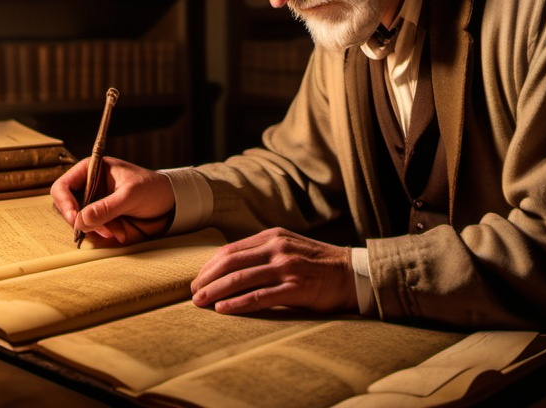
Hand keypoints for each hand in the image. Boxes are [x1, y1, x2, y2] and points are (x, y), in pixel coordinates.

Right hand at [51, 156, 174, 243]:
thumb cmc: (151, 188)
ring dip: (95, 229)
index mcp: (91, 169)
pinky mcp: (101, 216)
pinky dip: (103, 233)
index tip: (75, 220)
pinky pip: (92, 228)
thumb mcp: (130, 196)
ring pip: (80, 220)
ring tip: (116, 232)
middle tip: (103, 231)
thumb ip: (106, 207)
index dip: (65, 204)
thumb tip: (81, 220)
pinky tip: (119, 233)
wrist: (170, 201)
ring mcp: (94, 201)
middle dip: (82, 221)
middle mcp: (89, 185)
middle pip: (67, 207)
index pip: (63, 186)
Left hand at [191, 228, 357, 314]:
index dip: (209, 266)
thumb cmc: (317, 265)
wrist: (352, 275)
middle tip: (192, 293)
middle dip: (207, 278)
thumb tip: (230, 267)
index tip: (197, 279)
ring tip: (199, 303)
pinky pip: (260, 297)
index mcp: (272, 236)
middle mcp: (277, 248)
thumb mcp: (289, 247)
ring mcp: (286, 267)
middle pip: (230, 262)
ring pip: (240, 279)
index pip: (230, 250)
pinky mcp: (296, 288)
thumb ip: (263, 252)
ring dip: (215, 291)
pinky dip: (238, 303)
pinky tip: (223, 310)